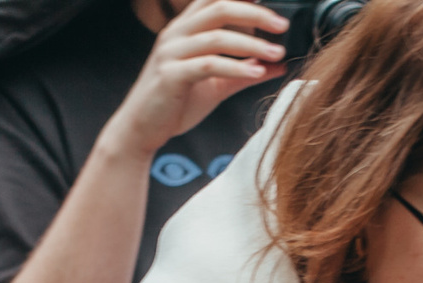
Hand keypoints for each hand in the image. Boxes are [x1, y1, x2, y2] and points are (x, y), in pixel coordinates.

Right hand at [99, 0, 285, 160]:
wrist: (141, 130)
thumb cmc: (175, 103)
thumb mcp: (216, 85)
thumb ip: (244, 72)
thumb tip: (279, 64)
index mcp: (186, 28)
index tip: (274, 5)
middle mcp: (176, 33)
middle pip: (219, 7)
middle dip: (256, 13)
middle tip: (282, 26)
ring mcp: (171, 52)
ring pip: (217, 36)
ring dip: (252, 43)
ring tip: (278, 53)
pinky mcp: (170, 75)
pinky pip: (208, 64)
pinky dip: (236, 66)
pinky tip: (256, 72)